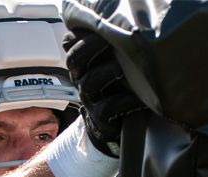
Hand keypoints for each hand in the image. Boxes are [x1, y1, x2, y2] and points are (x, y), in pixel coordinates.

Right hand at [63, 28, 143, 156]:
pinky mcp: (100, 117)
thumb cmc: (112, 86)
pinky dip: (124, 101)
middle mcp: (81, 79)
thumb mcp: (106, 64)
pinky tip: (138, 97)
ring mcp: (89, 98)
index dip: (80, 35)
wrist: (108, 123)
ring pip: (89, 82)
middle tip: (109, 40)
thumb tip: (116, 23)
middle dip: (90, 47)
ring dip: (106, 72)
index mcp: (81, 64)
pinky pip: (108, 108)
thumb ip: (105, 46)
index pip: (69, 44)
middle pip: (74, 59)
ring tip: (121, 69)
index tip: (98, 26)